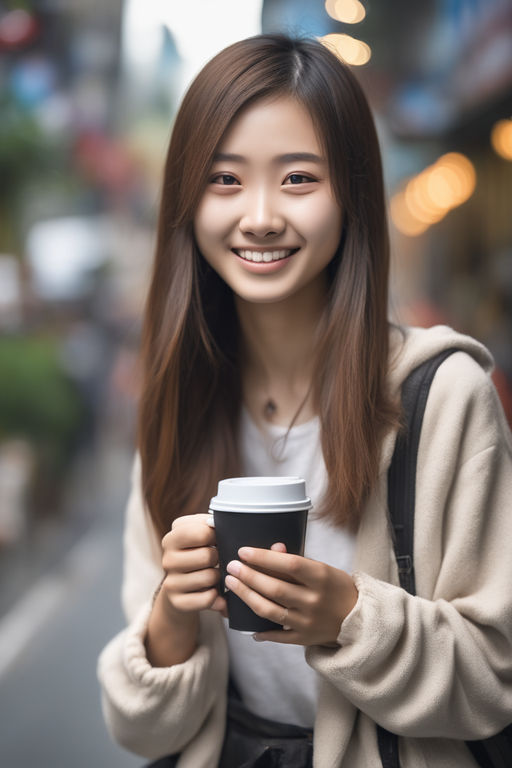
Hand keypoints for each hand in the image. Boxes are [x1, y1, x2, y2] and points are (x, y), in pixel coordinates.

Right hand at [159, 513, 226, 619]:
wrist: (182, 586)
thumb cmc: (198, 553)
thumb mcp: (199, 533)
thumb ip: (208, 524)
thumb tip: (216, 522)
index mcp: (172, 538)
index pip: (201, 532)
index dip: (216, 536)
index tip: (217, 539)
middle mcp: (167, 560)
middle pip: (208, 556)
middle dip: (219, 558)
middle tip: (216, 560)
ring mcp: (170, 582)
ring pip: (209, 577)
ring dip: (218, 577)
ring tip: (214, 575)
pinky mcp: (177, 602)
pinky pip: (208, 598)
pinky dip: (216, 596)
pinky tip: (213, 591)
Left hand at [225, 544, 357, 645]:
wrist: (358, 619)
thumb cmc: (336, 587)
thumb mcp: (323, 568)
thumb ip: (297, 561)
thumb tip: (273, 548)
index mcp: (321, 577)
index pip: (289, 565)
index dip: (264, 558)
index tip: (244, 551)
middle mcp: (314, 600)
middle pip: (275, 588)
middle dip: (248, 576)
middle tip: (231, 566)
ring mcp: (308, 622)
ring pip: (270, 611)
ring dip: (247, 596)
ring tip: (232, 584)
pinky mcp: (305, 639)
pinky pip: (277, 636)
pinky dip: (261, 631)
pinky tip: (246, 623)